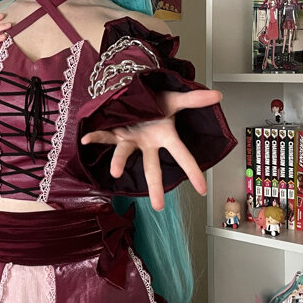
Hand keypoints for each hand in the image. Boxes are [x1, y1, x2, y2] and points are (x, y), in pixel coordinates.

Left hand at [80, 88, 221, 208]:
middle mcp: (147, 143)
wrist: (137, 97)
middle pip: (152, 168)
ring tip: (115, 172)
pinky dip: (95, 137)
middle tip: (158, 207)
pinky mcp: (115, 132)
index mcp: (164, 137)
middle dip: (155, 187)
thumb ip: (194, 100)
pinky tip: (84, 140)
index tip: (202, 190)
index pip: (182, 156)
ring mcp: (130, 139)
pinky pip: (104, 136)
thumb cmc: (156, 103)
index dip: (192, 172)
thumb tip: (218, 94)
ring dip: (119, 161)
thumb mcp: (175, 100)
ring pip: (124, 153)